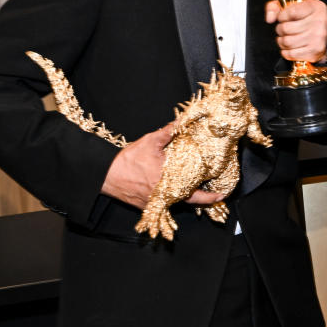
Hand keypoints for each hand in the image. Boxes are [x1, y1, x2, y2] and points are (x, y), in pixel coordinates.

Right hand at [100, 124, 224, 208]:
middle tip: (213, 194)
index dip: (209, 197)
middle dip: (201, 197)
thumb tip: (182, 121)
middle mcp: (164, 196)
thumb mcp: (150, 142)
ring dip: (185, 196)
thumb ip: (168, 132)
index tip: (221, 196)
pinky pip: (163, 203)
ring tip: (195, 189)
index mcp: (169, 181)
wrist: (105, 175)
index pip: (194, 195)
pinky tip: (172, 189)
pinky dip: (170, 197)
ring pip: (175, 202)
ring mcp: (155, 202)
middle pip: (187, 201)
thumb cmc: (127, 160)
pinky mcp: (145, 205)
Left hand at [266, 0, 326, 62]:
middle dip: (280, 29)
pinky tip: (291, 47)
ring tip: (287, 37)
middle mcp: (319, 22)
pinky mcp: (314, 52)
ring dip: (282, 41)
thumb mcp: (291, 6)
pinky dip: (286, 52)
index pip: (291, 12)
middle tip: (284, 29)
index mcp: (315, 7)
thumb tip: (270, 18)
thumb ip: (274, 7)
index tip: (284, 17)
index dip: (282, 16)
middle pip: (286, 28)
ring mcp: (318, 38)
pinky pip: (290, 54)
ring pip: (286, 42)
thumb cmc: (304, 20)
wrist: (321, 37)